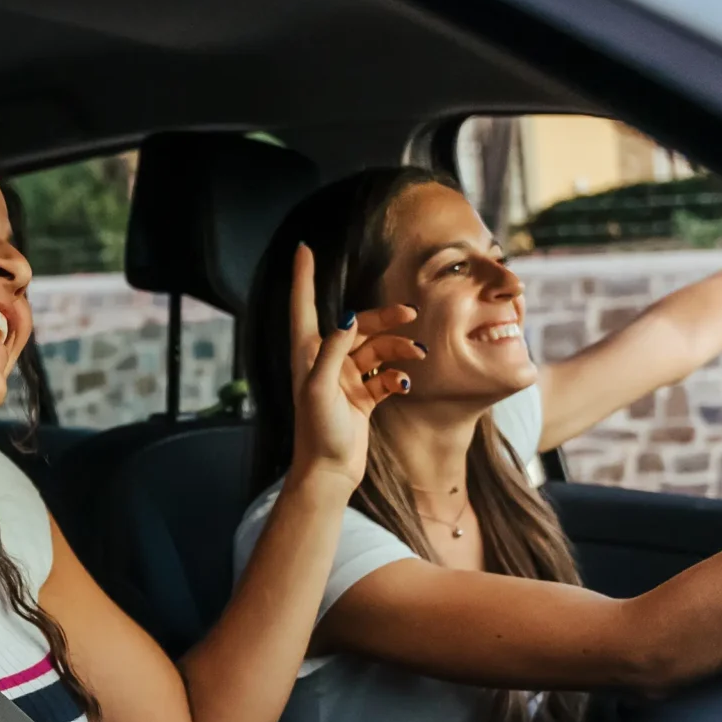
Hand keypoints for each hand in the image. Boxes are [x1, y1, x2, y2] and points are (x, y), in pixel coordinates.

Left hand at [285, 242, 423, 492]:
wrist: (329, 473)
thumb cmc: (317, 432)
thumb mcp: (320, 388)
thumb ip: (334, 350)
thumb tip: (349, 316)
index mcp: (307, 355)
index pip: (303, 306)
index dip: (303, 277)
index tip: (303, 248)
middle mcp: (325, 362)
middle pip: (356, 326)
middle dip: (383, 318)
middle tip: (410, 316)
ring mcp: (346, 379)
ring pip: (376, 349)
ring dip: (398, 349)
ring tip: (418, 355)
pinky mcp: (363, 396)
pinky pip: (385, 375)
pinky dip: (397, 375)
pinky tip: (405, 383)